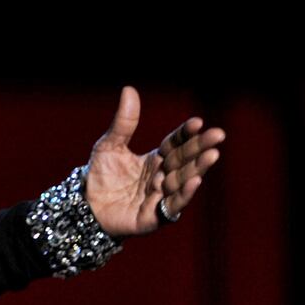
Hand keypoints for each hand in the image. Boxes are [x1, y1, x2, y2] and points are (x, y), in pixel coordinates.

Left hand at [83, 86, 225, 237]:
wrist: (86, 206)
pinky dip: (184, 194)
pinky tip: (195, 181)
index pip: (175, 144)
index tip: (198, 122)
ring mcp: (160, 196)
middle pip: (184, 160)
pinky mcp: (154, 216)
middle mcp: (162, 177)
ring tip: (212, 154)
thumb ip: (123, 123)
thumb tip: (129, 89)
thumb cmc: (101, 175)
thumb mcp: (109, 145)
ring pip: (183, 181)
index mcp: (155, 160)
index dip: (186, 134)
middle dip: (201, 148)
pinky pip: (172, 205)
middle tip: (218, 134)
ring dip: (198, 168)